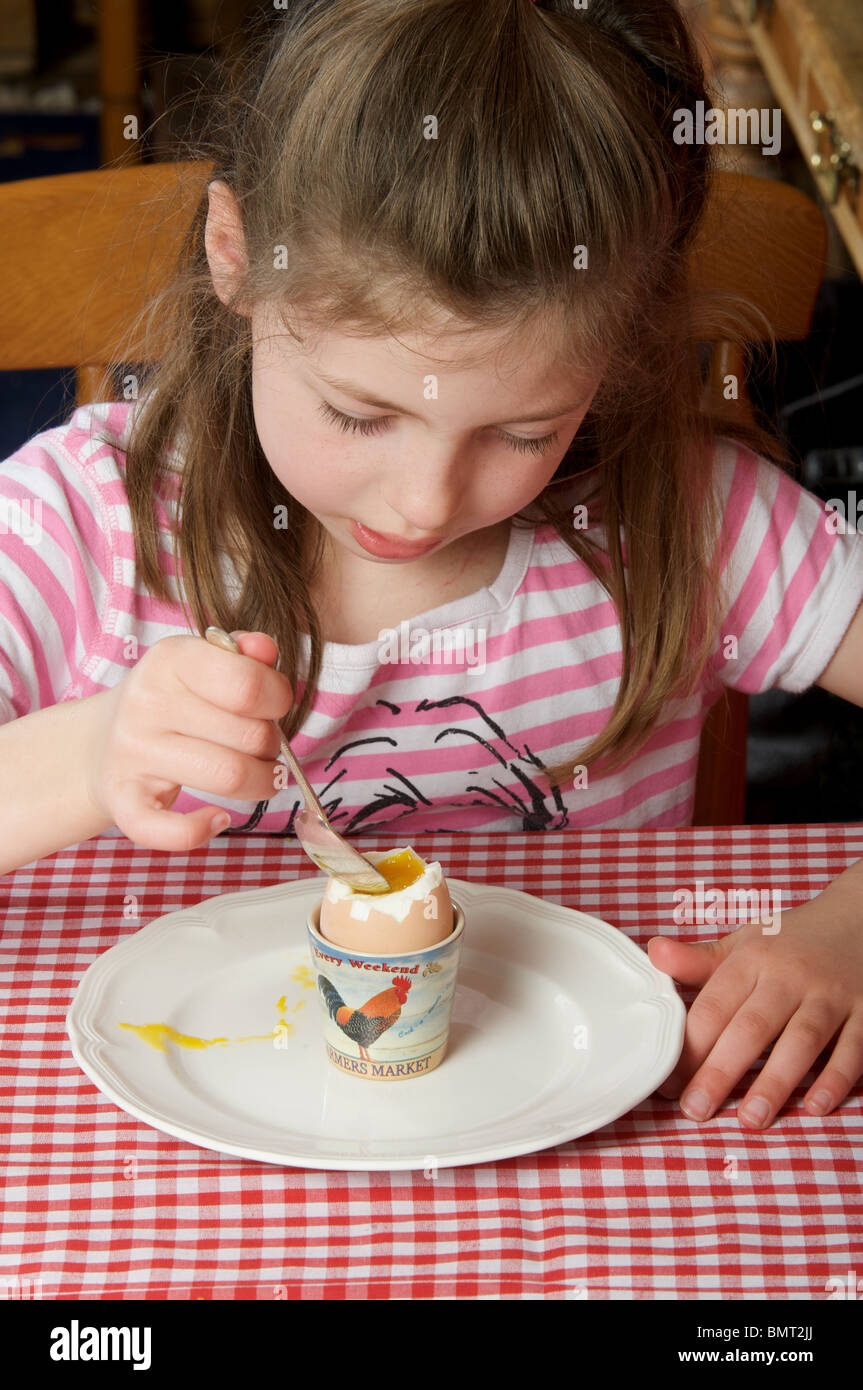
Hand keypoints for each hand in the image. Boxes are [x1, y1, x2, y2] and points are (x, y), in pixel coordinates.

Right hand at [86, 630, 291, 850]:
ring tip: (256, 774)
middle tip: (259, 743)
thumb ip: (244, 655)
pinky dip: (200, 831)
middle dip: (270, 743)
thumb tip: (265, 648)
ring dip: (261, 782)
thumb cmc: (171, 701)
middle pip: (250, 735)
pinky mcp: (122, 800)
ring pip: (231, 777)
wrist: (99, 741)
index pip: (249, 685)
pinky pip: (168, 830)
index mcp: (171, 659)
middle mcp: (146, 703)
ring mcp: (132, 753)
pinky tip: (217, 819)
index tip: (272, 706)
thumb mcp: (203, 663)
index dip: (278, 699)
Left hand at [646, 896, 862, 1127]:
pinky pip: (851, 1050)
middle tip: (696, 1109)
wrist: (859, 920)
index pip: (714, 1006)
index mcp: (753, 960)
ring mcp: (830, 996)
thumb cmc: (790, 942)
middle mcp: (790, 977)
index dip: (689, 1046)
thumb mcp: (744, 942)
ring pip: (801, 1042)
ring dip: (775, 1082)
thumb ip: (699, 959)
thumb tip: (653, 952)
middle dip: (721, 1071)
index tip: (668, 1082)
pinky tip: (815, 1107)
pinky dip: (835, 1078)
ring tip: (750, 1119)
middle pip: (752, 1028)